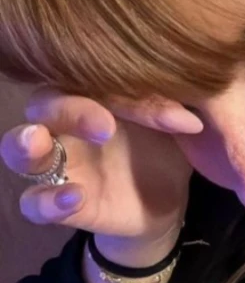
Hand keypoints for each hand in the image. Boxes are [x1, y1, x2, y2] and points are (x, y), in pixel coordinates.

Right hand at [0, 87, 203, 263]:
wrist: (171, 196)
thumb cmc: (165, 142)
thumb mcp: (175, 123)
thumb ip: (172, 110)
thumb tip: (188, 118)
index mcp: (95, 96)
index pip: (86, 77)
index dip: (110, 88)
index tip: (151, 111)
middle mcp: (69, 126)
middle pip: (42, 105)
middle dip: (61, 108)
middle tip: (102, 125)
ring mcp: (62, 166)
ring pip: (18, 151)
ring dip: (22, 146)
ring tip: (38, 145)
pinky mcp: (64, 205)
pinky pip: (34, 203)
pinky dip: (47, 201)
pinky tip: (73, 197)